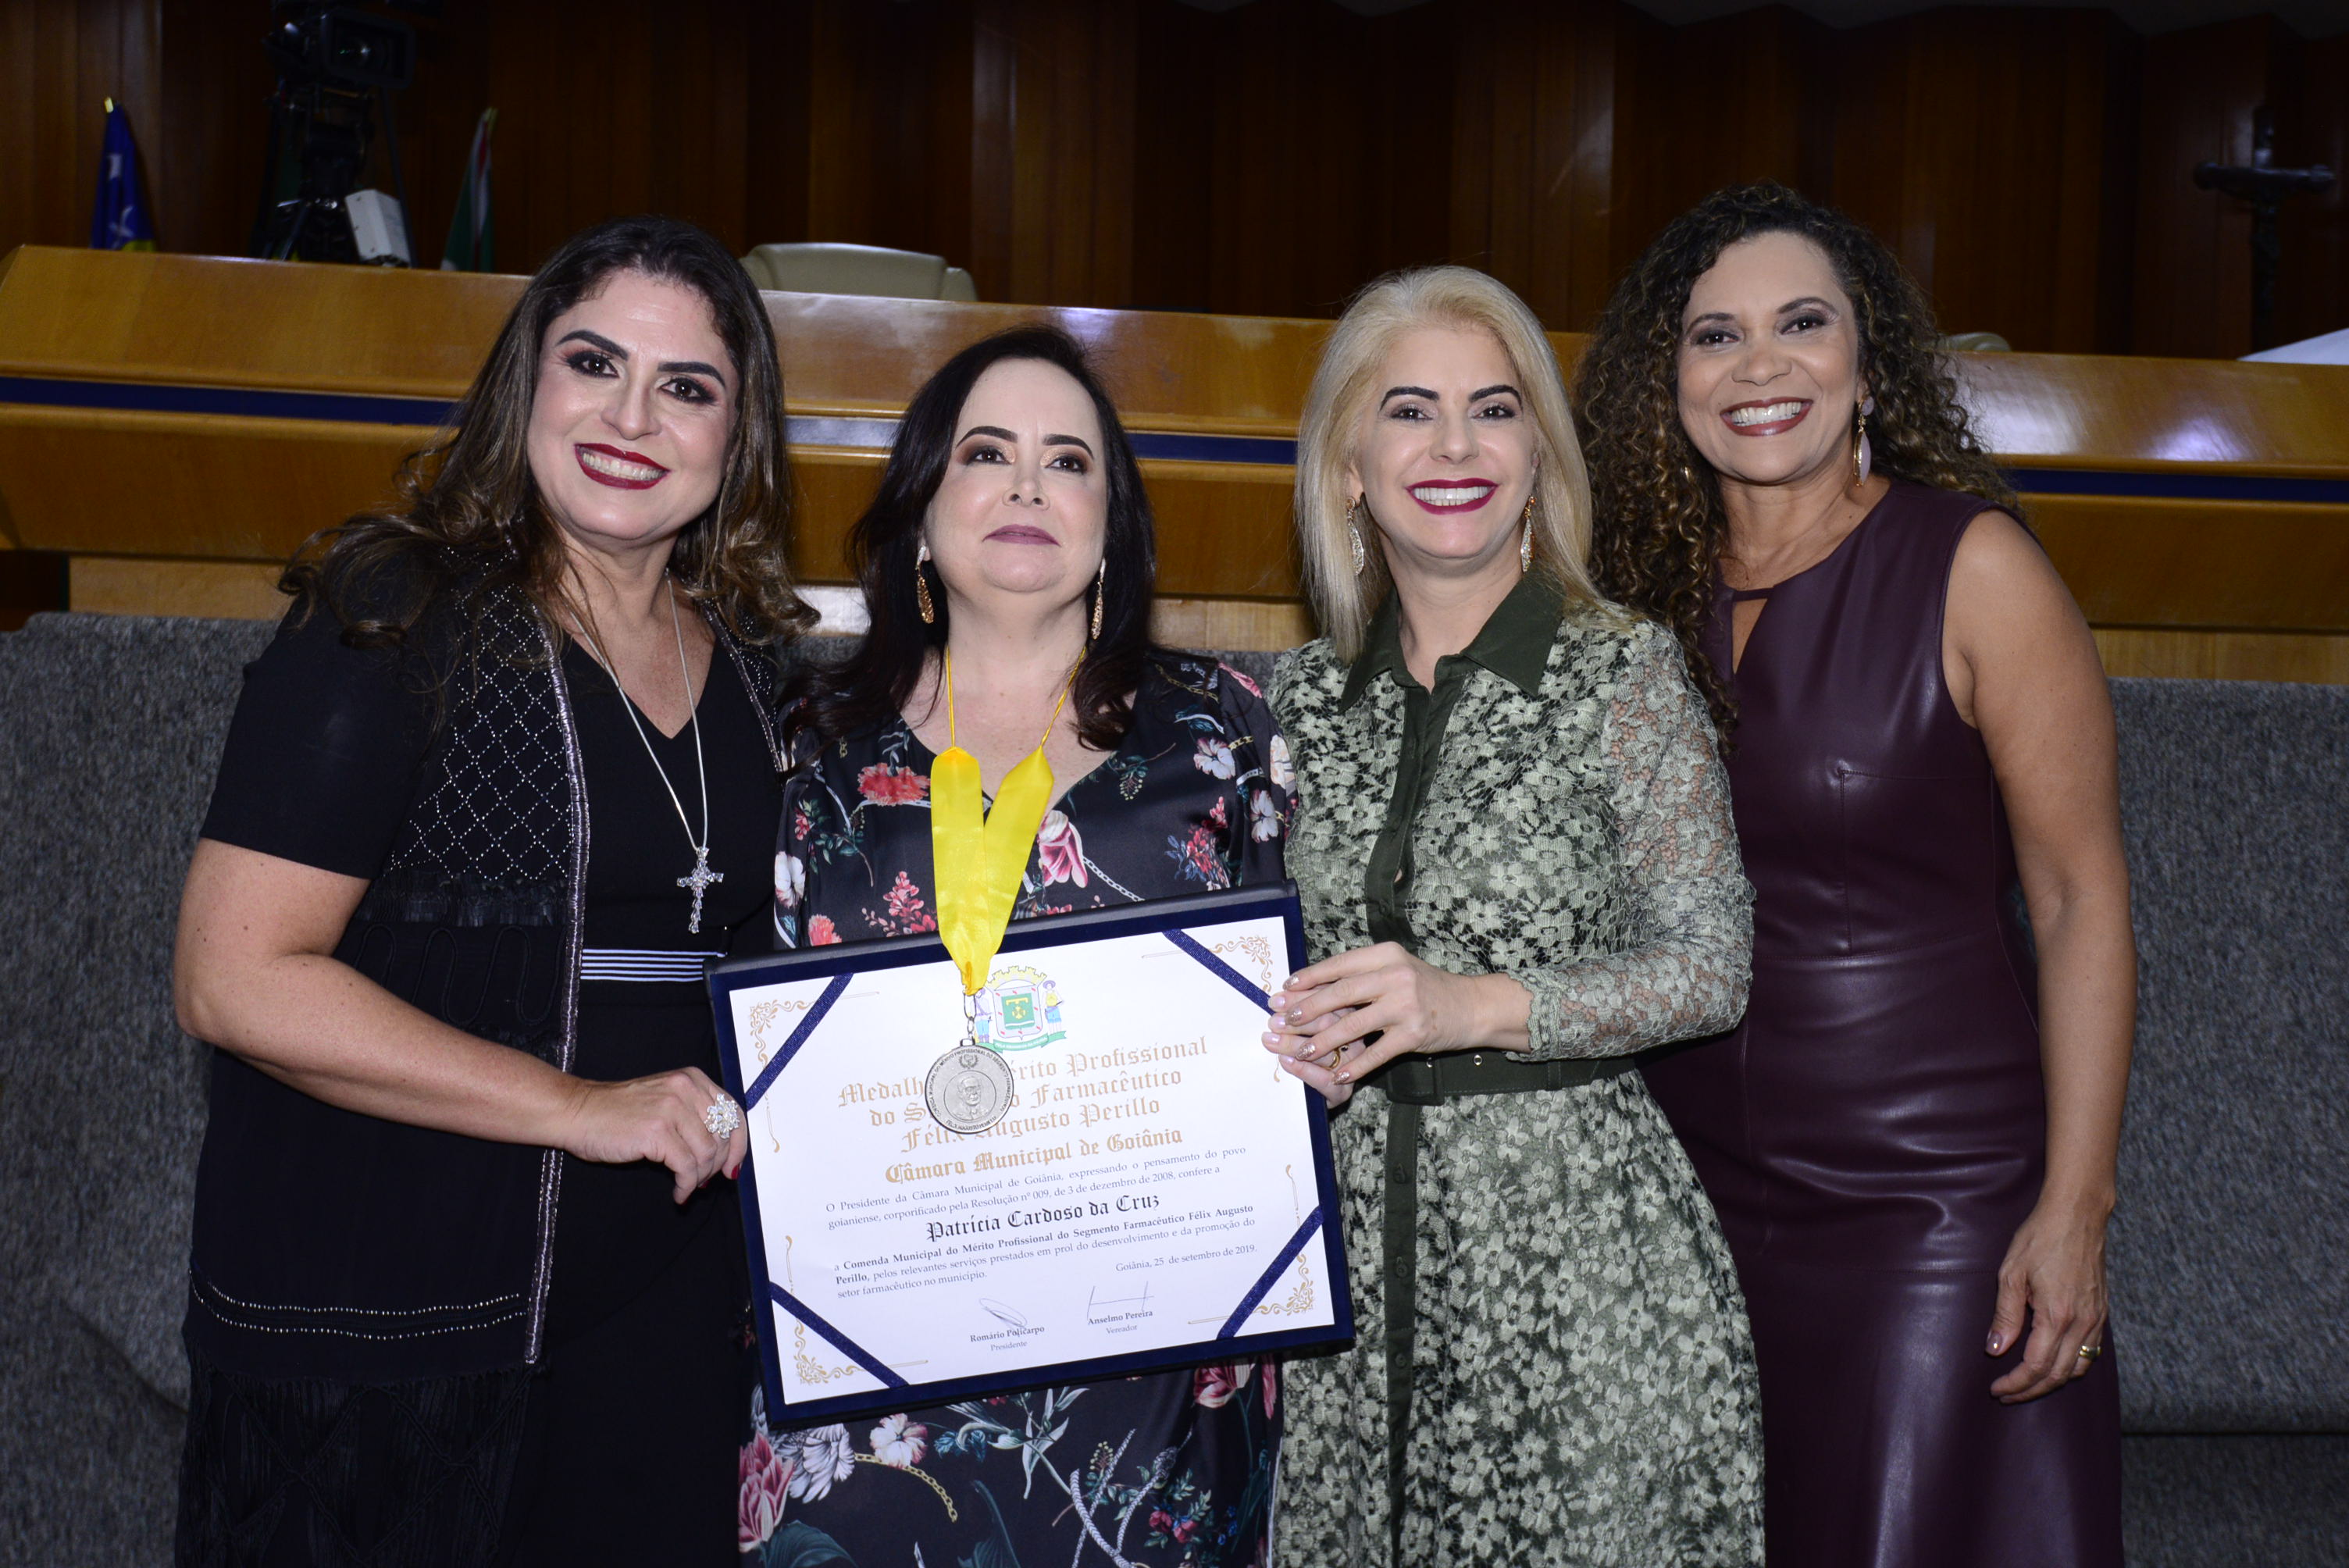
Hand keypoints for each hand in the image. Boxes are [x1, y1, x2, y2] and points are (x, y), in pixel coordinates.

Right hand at [558, 1067, 747, 1203]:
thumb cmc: (617, 1112)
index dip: (738, 1144)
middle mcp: (686, 1089)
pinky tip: (678, 1192)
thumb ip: (693, 1116)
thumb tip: (723, 1154)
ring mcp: (672, 1109)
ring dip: (700, 1178)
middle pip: (723, 1136)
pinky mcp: (658, 1132)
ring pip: (707, 1154)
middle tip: (703, 1181)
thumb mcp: (664, 1101)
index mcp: (692, 1079)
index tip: (733, 1167)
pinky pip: (687, 1167)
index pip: (733, 1112)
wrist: (577, 1112)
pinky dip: (686, 1185)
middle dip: (717, 1165)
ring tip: (686, 1186)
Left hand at [1260, 943, 1529, 1096]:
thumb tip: (1313, 987)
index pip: (1339, 965)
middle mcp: (1396, 975)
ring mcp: (1406, 1005)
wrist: (1471, 1006)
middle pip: (1341, 993)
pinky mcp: (1414, 1033)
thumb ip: (1362, 975)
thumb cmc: (1425, 987)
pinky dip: (1356, 1066)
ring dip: (1325, 1041)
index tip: (1285, 989)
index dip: (1309, 978)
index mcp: (1386, 955)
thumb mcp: (1395, 969)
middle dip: (1308, 1009)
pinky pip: (1377, 1053)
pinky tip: (1339, 1074)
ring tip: (1303, 1051)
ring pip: (1354, 1024)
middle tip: (1285, 1021)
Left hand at [1263, 1004, 1366, 1106]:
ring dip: (1293, 1044)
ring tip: (1271, 1040)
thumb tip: (1279, 999)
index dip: (1300, 999)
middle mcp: (1355, 1038)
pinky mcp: (1342, 1090)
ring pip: (1324, 1051)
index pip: (1327, 1002)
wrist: (1317, 1095)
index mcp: (1349, 1016)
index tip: (1277, 1000)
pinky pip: (1323, 1078)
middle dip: (1295, 1022)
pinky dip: (1302, 1069)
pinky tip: (1285, 1061)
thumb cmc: (1311, 1053)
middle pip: (1327, 1024)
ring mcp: (1351, 1065)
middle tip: (1273, 1022)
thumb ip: (1300, 1011)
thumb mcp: (1309, 1026)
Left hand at [1986, 1198, 2111, 1402]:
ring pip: (2078, 1368)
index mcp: (2058, 1316)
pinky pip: (2090, 1352)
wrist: (2078, 1216)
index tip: (1997, 1389)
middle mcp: (2082, 1323)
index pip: (2036, 1366)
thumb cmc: (2041, 1238)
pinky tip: (2053, 1363)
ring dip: (2052, 1381)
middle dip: (2031, 1389)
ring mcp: (2096, 1319)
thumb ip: (2006, 1315)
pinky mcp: (2102, 1313)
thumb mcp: (2011, 1274)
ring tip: (2026, 1383)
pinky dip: (2071, 1366)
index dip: (2016, 1383)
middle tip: (2007, 1394)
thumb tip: (1996, 1349)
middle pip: (2058, 1375)